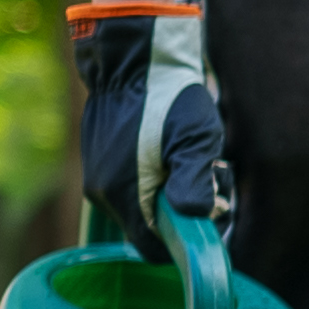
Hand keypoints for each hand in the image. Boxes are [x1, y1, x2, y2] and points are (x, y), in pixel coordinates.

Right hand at [70, 3, 225, 260]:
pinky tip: (171, 152)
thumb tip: (195, 216)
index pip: (152, 249)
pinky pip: (130, 186)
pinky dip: (154, 179)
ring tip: (193, 160)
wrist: (134, 59)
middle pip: (148, 227)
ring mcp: (97, 176)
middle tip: (211, 180)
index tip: (209, 219)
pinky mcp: (98, 160)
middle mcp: (103, 192)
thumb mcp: (195, 139)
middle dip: (181, 213)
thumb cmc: (170, 98)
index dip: (182, 244)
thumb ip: (195, 181)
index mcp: (125, 194)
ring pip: (140, 206)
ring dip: (170, 193)